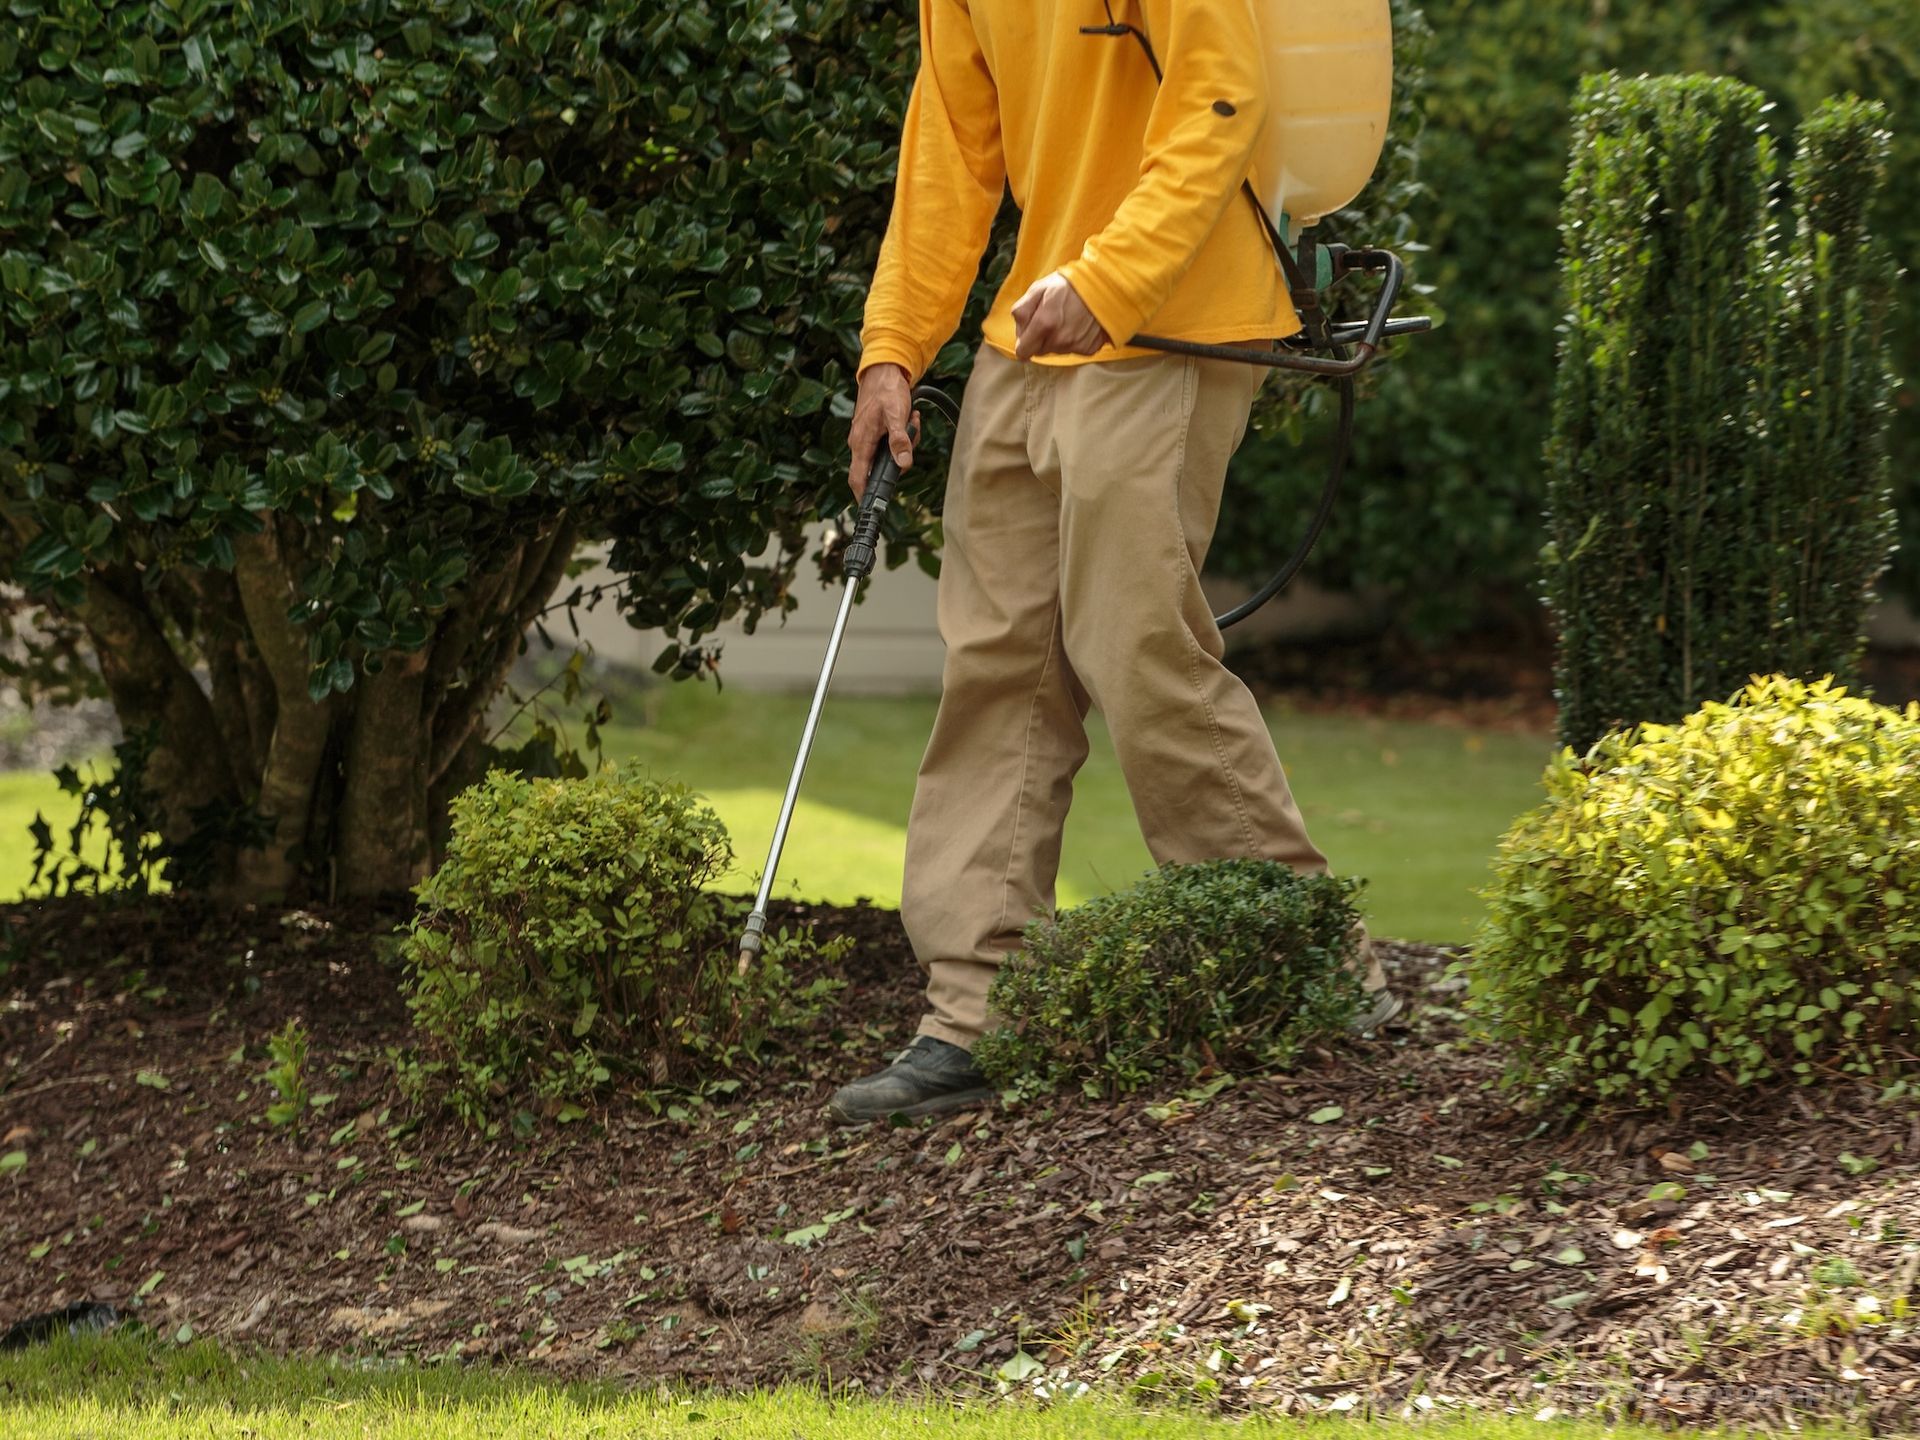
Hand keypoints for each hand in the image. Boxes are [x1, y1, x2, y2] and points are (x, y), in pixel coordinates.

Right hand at [846, 363, 918, 501]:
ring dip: (905, 443)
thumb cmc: (887, 389)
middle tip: (911, 441)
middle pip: (878, 467)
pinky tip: (910, 418)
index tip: (871, 507)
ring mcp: (867, 437)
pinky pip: (890, 442)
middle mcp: (860, 442)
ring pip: (887, 454)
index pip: (857, 478)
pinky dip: (903, 434)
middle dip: (899, 460)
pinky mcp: (874, 431)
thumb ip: (899, 440)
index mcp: (861, 442)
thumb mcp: (896, 415)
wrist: (883, 368)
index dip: (863, 495)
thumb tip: (903, 464)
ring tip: (911, 421)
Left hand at [1011, 271, 1109, 360]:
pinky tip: (1078, 324)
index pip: (1023, 351)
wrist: (1105, 285)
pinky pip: (1073, 350)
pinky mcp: (1088, 348)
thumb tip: (1018, 330)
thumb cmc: (1070, 284)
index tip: (1029, 332)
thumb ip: (1022, 310)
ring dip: (1056, 339)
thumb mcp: (1039, 288)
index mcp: (1044, 324)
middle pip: (1039, 351)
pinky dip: (1073, 340)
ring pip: (1056, 350)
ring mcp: (1075, 346)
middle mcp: (1059, 340)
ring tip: (1066, 318)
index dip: (1023, 341)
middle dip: (1040, 338)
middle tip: (1050, 318)